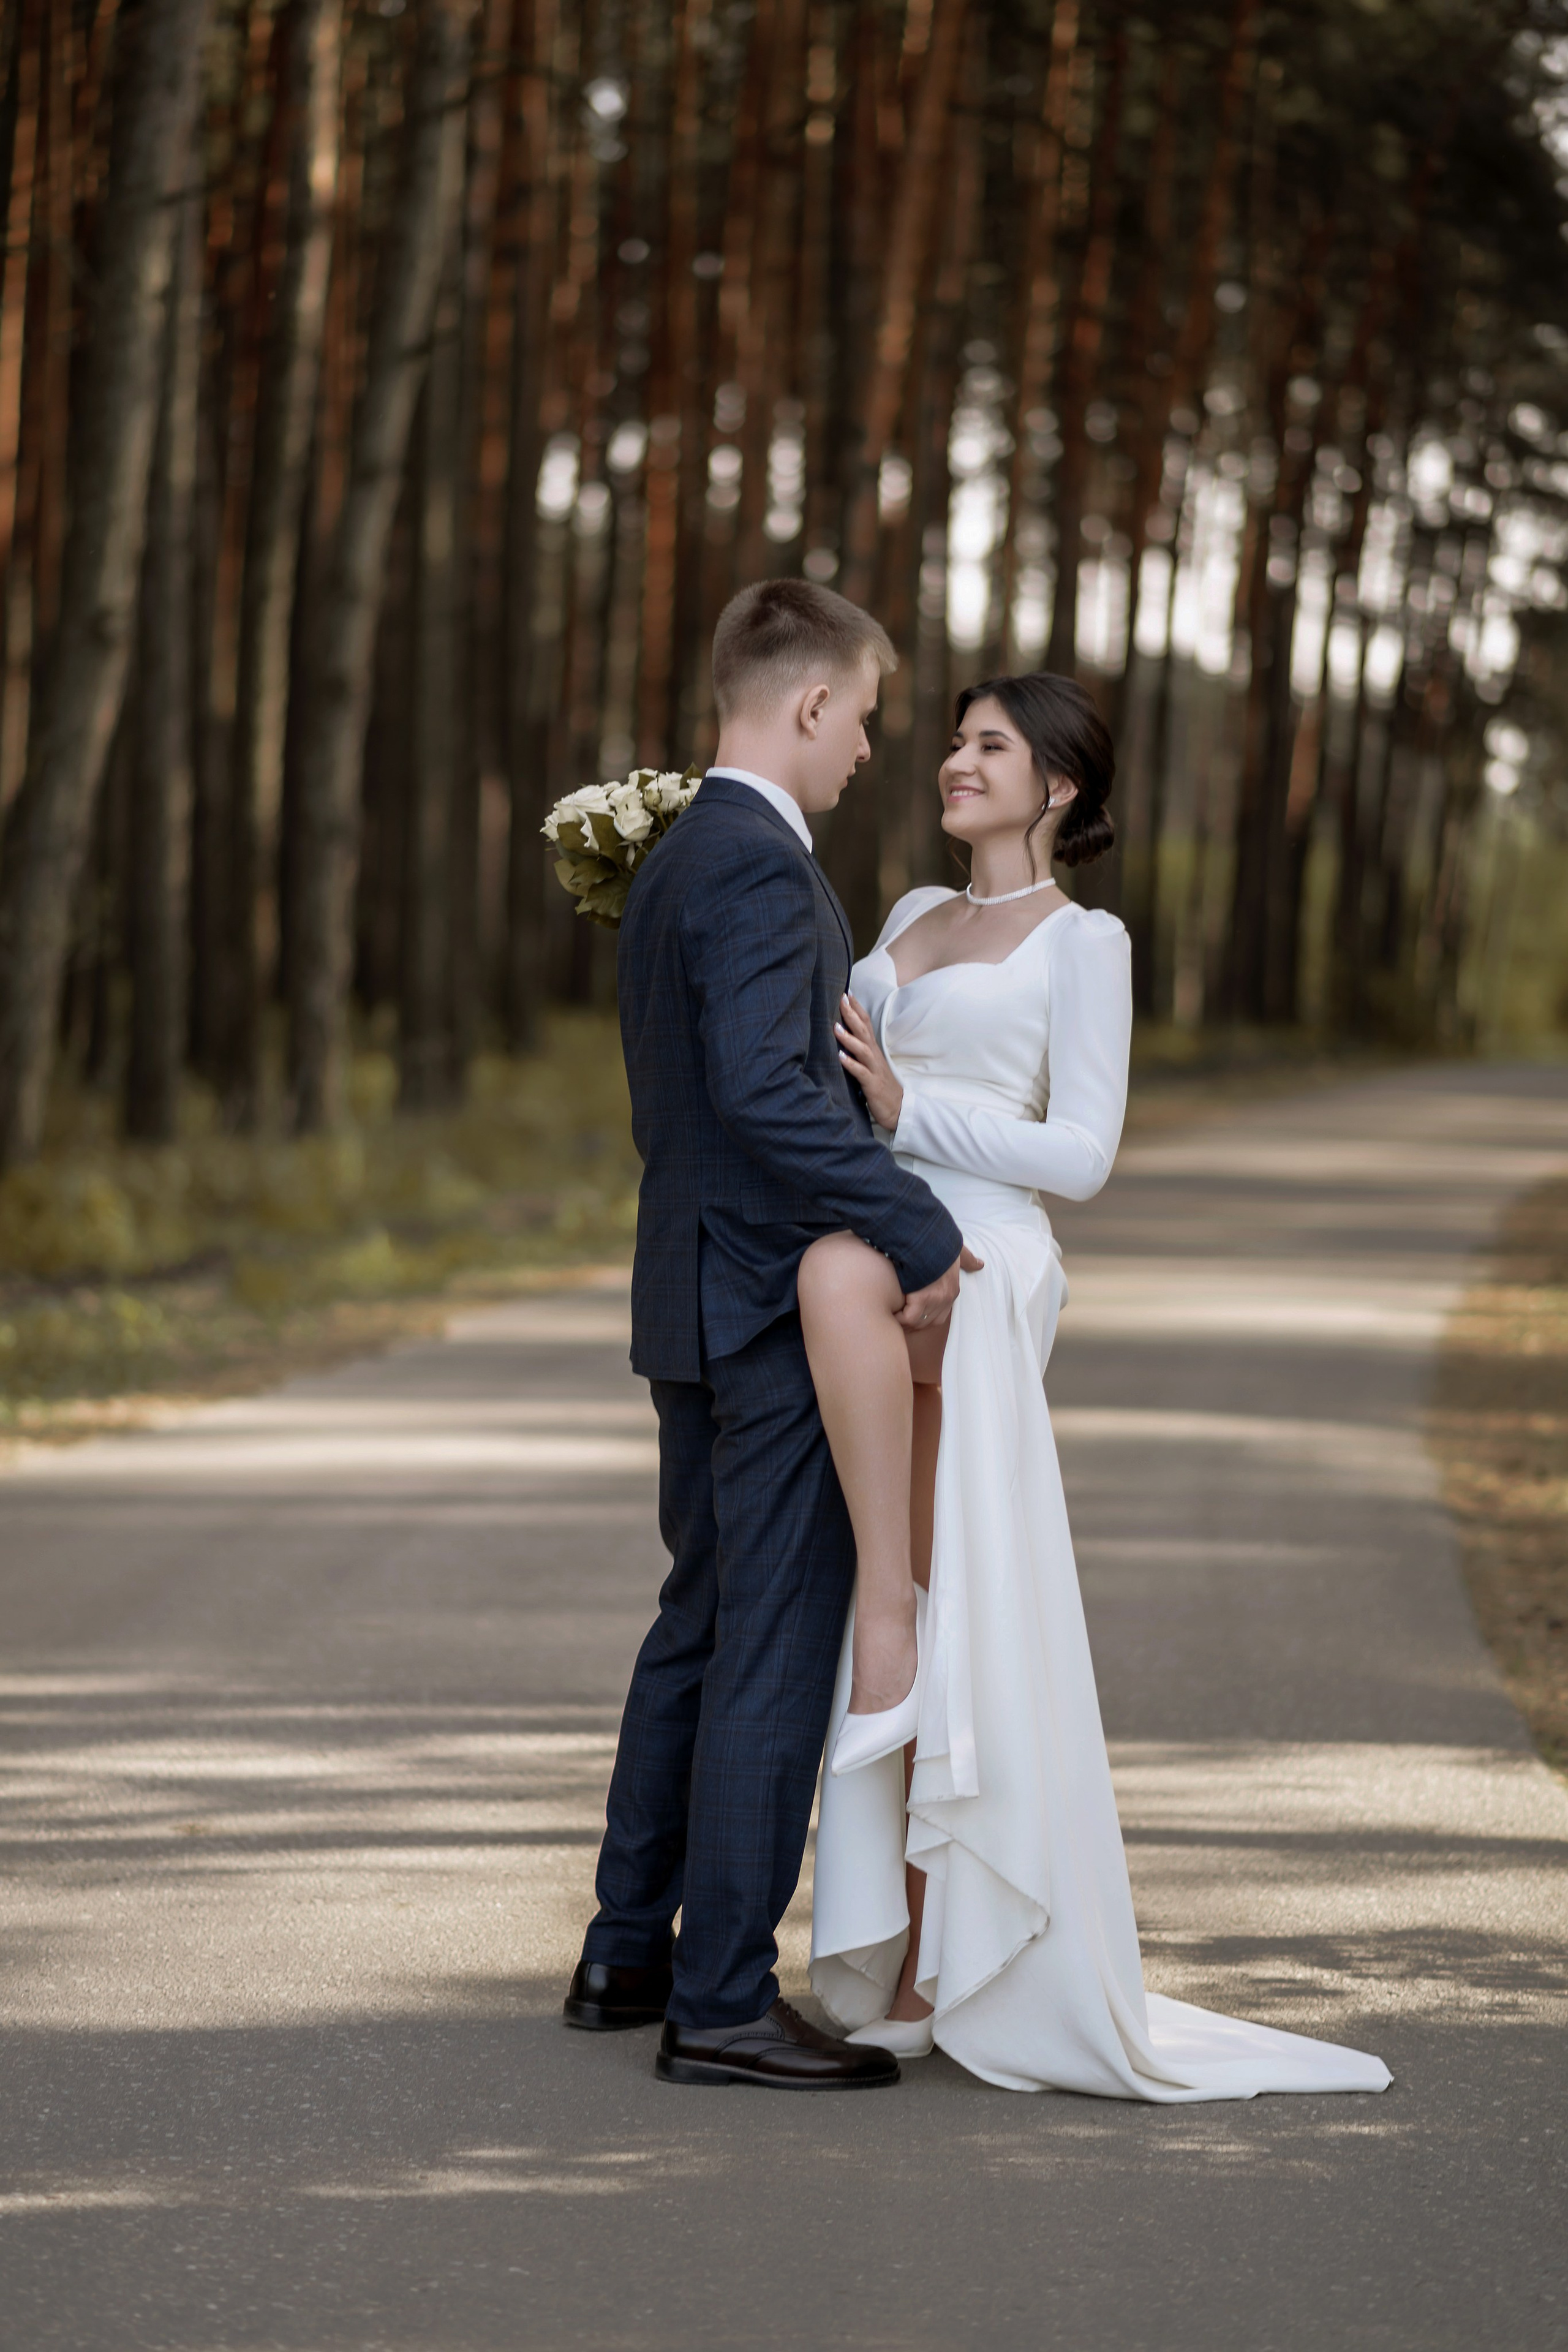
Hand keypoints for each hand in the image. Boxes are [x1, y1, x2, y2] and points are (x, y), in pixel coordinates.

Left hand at [836, 993, 903, 1128]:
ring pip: (862, 1050)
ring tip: (835, 1026)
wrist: (898, 1109)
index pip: (866, 1024)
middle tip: (841, 998)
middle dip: (852, 1014)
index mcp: (873, 1050)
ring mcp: (874, 1069)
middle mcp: (874, 1056)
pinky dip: (851, 1064)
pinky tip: (840, 1057)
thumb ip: (860, 1050)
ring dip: (849, 1038)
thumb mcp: (870, 1064)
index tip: (847, 992)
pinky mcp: (872, 1084)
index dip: (857, 1008)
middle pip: (864, 1031)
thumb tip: (843, 1037)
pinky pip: (861, 1072)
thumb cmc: (881, 1086)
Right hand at [895, 1244, 984, 1334]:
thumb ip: (967, 1259)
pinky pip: (907, 1318)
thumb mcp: (956, 1249)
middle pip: (926, 1322)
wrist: (926, 1233)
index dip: (922, 1317)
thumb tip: (980, 1264)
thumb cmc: (938, 1241)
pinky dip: (898, 1316)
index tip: (908, 1312)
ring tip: (890, 1313)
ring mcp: (936, 1299)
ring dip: (902, 1320)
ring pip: (917, 1322)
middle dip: (910, 1322)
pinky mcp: (922, 1296)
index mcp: (952, 1290)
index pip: (938, 1316)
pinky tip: (890, 1309)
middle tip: (896, 1316)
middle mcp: (946, 1298)